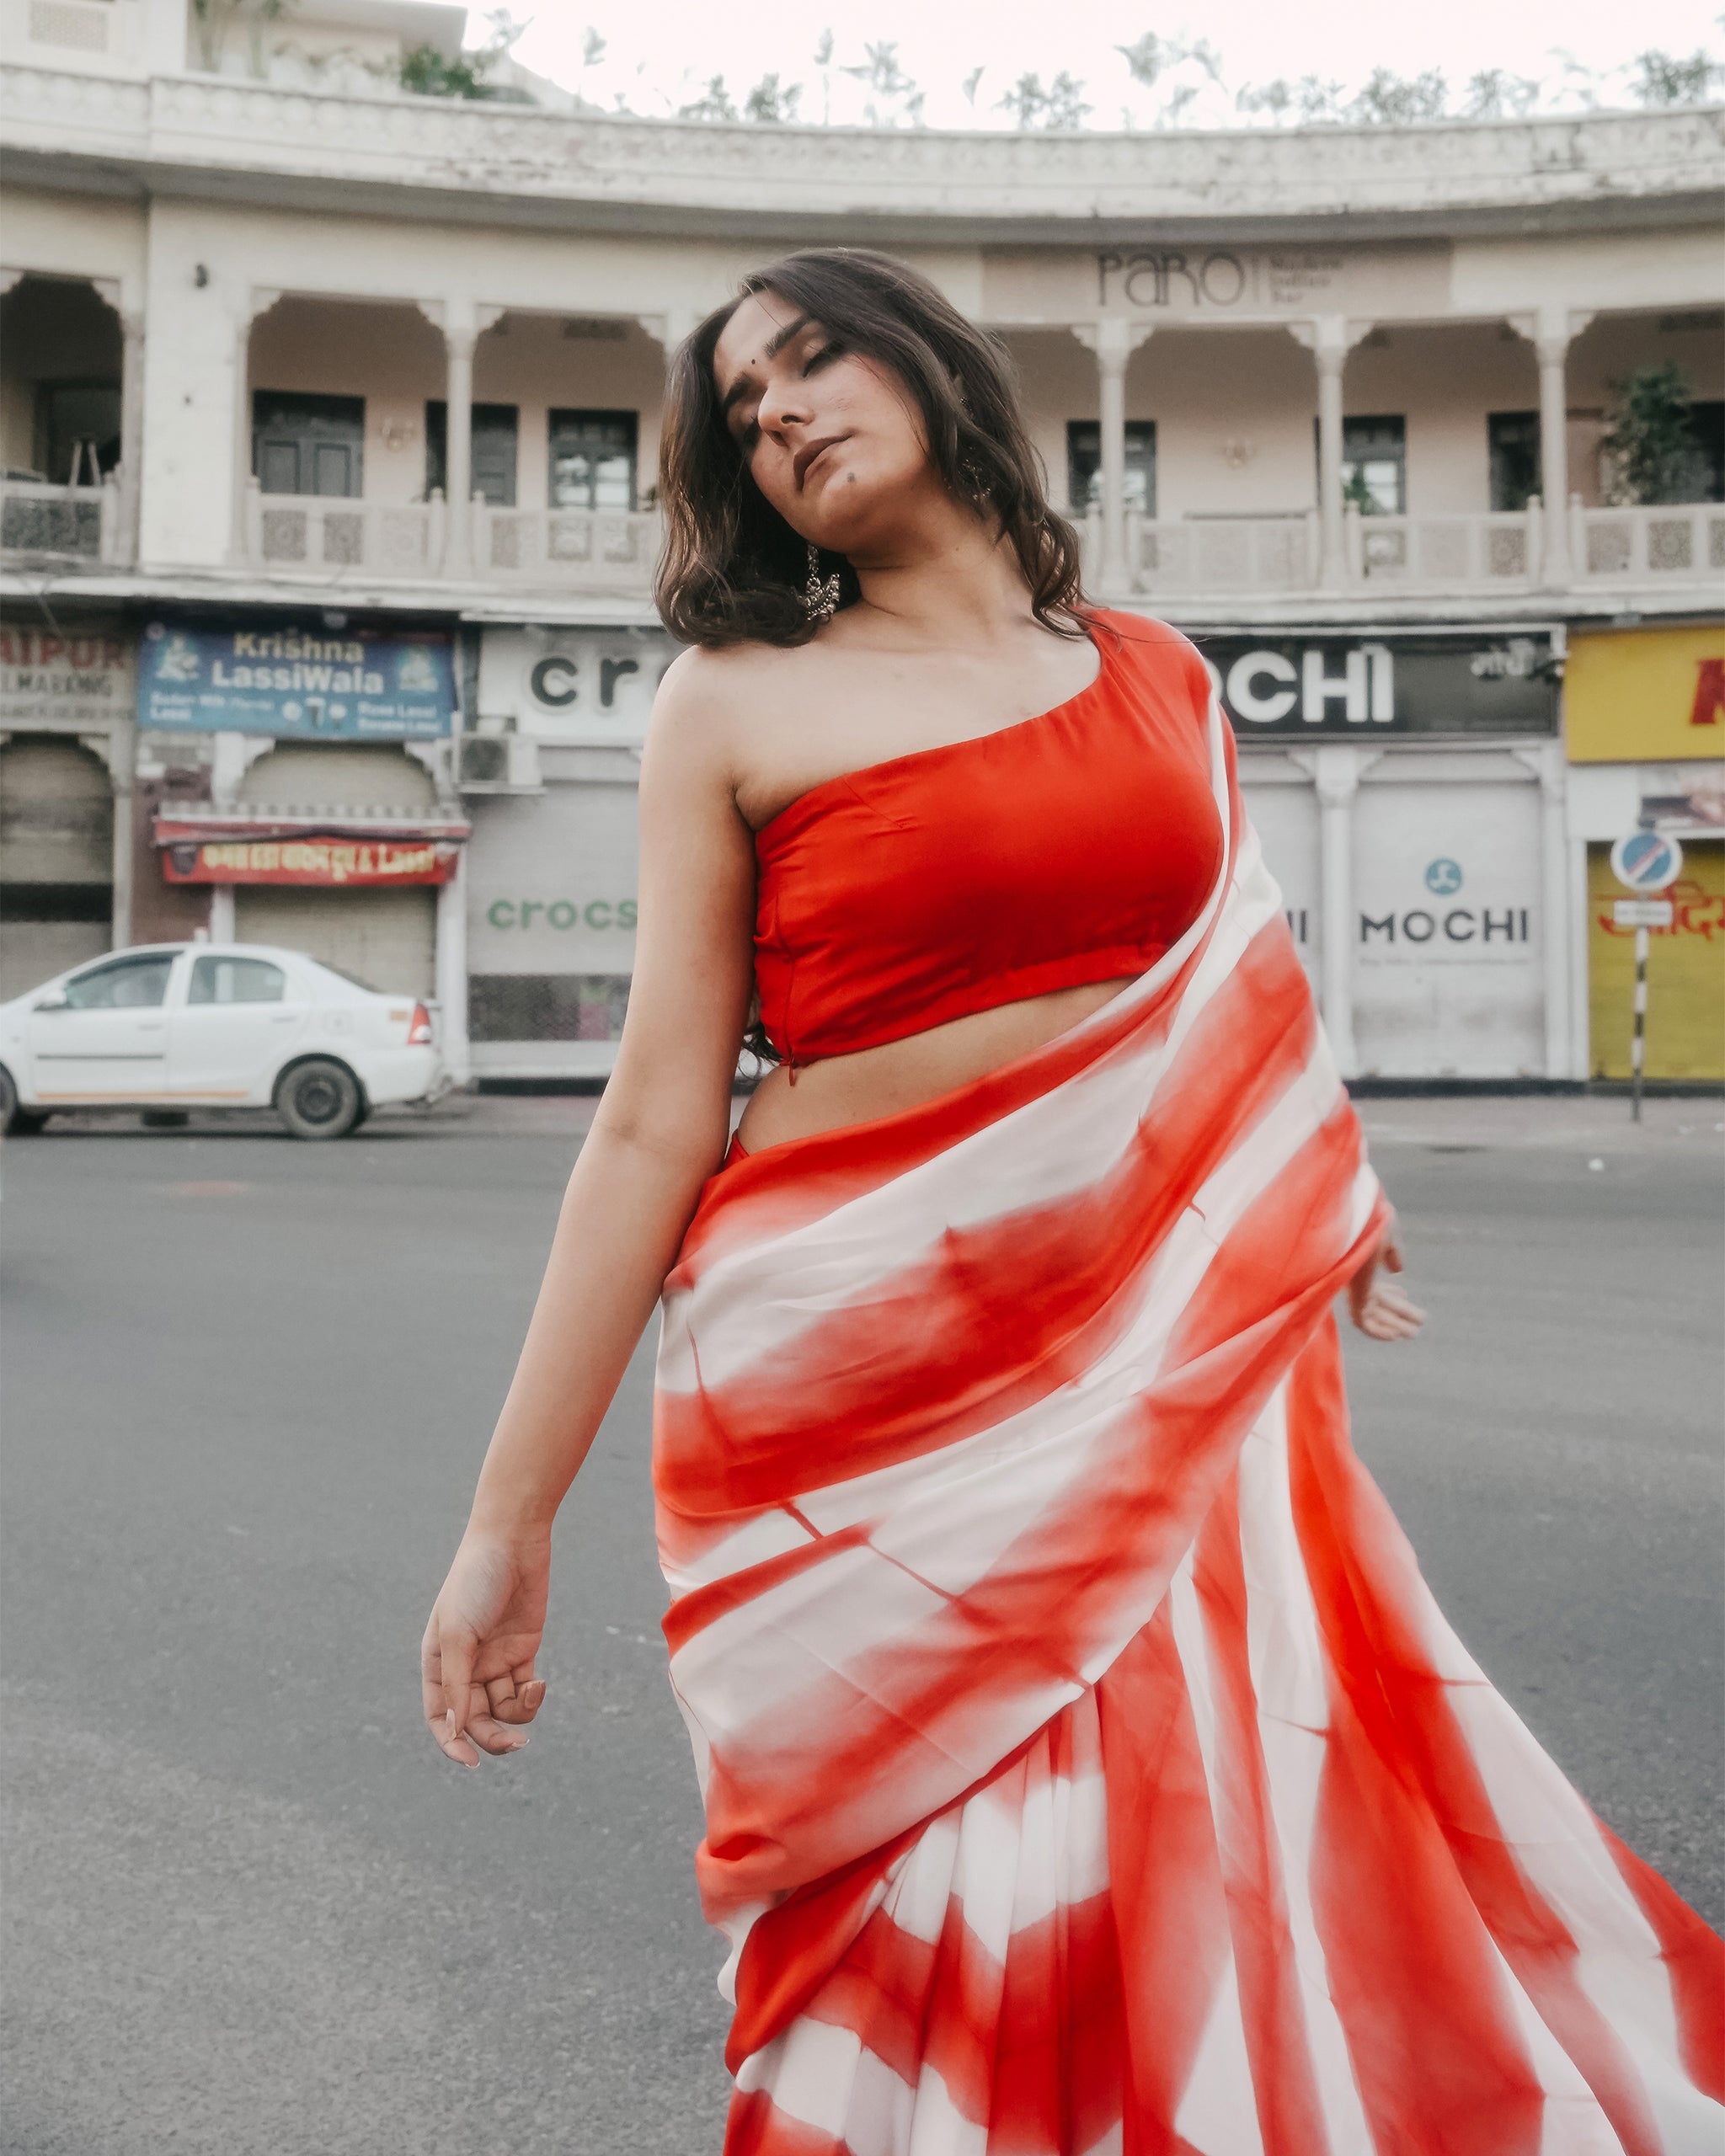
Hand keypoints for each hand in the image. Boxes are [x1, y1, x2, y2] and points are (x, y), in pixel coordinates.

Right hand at [421, 1527, 550, 1767]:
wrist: (512, 1541)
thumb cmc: (475, 1583)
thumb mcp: (459, 1635)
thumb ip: (457, 1684)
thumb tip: (455, 1729)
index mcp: (438, 1663)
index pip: (439, 1717)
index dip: (451, 1743)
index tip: (470, 1761)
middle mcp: (465, 1666)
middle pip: (475, 1720)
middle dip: (493, 1737)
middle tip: (515, 1745)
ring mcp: (495, 1660)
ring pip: (503, 1710)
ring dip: (518, 1714)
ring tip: (532, 1691)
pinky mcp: (523, 1651)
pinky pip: (524, 1691)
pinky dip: (532, 1695)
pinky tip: (539, 1682)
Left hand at [1347, 1210, 1425, 1342]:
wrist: (1357, 1216)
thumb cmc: (1370, 1218)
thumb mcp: (1387, 1236)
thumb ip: (1393, 1253)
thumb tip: (1398, 1270)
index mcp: (1357, 1263)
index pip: (1372, 1287)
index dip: (1389, 1294)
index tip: (1404, 1294)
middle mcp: (1352, 1278)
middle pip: (1375, 1303)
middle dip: (1398, 1313)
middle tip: (1420, 1322)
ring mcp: (1351, 1287)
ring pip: (1370, 1316)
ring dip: (1392, 1326)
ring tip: (1414, 1333)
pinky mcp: (1351, 1295)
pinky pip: (1361, 1323)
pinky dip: (1378, 1331)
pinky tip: (1395, 1334)